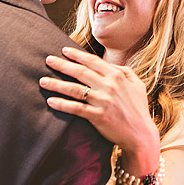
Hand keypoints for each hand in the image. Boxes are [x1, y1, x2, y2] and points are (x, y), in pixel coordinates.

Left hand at [42, 47, 159, 157]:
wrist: (140, 134)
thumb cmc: (138, 109)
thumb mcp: (137, 85)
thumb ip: (124, 71)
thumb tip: (110, 65)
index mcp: (117, 76)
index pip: (92, 61)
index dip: (76, 55)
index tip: (64, 50)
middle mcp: (109, 86)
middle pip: (80, 72)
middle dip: (62, 65)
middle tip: (48, 60)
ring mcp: (102, 101)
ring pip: (74, 89)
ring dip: (56, 84)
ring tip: (43, 81)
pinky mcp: (97, 116)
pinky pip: (75, 108)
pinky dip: (62, 104)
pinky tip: (51, 101)